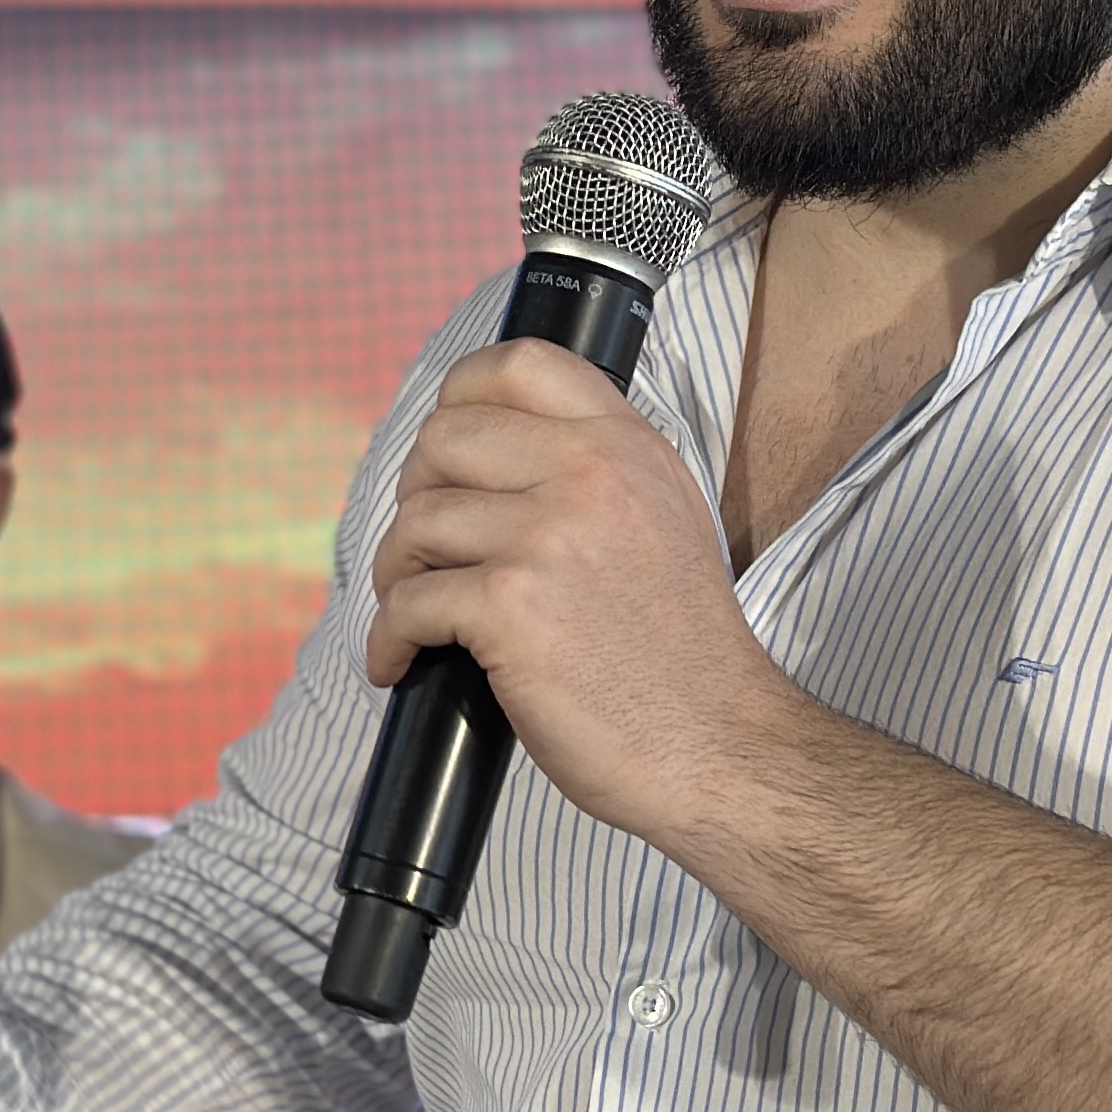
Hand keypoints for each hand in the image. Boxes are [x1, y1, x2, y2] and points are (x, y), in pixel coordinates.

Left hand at [363, 338, 798, 846]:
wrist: (722, 748)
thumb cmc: (684, 656)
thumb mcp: (666, 522)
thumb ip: (597, 473)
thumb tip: (493, 457)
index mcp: (629, 447)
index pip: (522, 363)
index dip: (459, 394)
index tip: (443, 450)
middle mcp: (592, 474)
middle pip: (445, 437)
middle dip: (415, 495)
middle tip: (425, 550)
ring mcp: (550, 536)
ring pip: (416, 520)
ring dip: (395, 573)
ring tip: (413, 610)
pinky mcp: (513, 604)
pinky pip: (407, 602)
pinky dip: (389, 639)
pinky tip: (401, 662)